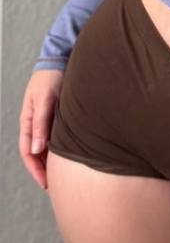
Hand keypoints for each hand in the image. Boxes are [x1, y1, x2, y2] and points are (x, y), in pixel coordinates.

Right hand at [18, 69, 64, 191]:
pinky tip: (68, 154)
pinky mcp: (58, 115)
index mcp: (27, 121)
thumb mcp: (45, 100)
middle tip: (53, 185)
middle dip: (42, 169)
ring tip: (61, 174)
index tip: (45, 183)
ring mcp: (46, 119)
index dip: (35, 169)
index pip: (27, 152)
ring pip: (46, 145)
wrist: (60, 58)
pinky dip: (59, 147)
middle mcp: (36, 123)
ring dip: (50, 160)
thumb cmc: (51, 77)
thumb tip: (36, 149)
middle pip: (36, 152)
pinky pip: (55, 136)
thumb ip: (41, 123)